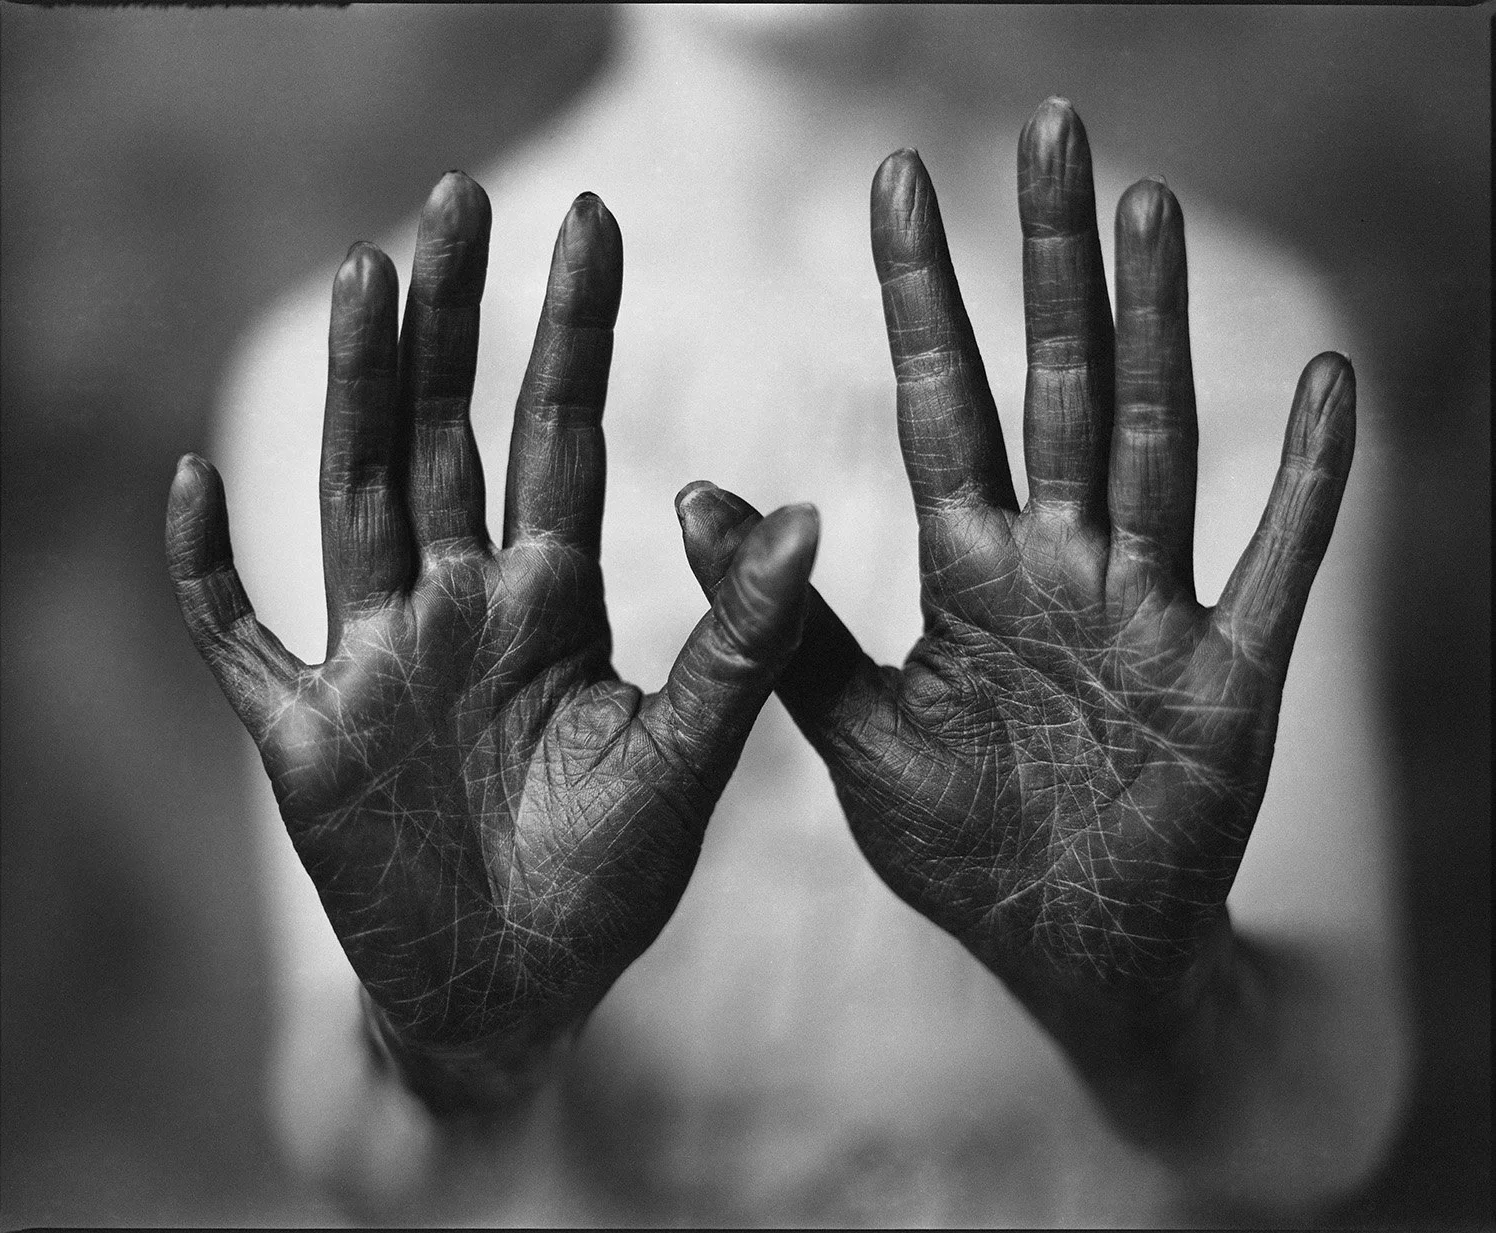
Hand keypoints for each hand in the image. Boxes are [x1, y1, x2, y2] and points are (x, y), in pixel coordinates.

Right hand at [166, 173, 818, 1118]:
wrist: (515, 994)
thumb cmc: (606, 884)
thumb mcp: (686, 759)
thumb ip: (741, 643)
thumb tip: (811, 512)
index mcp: (552, 601)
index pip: (559, 436)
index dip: (573, 332)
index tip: (593, 219)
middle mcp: (460, 606)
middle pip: (448, 434)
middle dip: (455, 319)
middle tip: (458, 197)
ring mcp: (375, 660)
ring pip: (352, 496)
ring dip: (354, 392)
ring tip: (362, 276)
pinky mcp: (302, 733)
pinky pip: (236, 634)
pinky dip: (209, 567)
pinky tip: (197, 480)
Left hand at [678, 100, 1354, 1134]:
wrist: (1062, 944)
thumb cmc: (959, 843)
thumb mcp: (853, 734)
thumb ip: (781, 618)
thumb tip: (689, 489)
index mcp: (967, 571)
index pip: (940, 402)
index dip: (922, 293)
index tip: (897, 179)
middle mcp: (1061, 563)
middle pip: (1054, 384)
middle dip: (1049, 260)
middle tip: (1052, 129)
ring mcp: (1150, 607)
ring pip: (1152, 438)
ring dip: (1154, 327)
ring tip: (1151, 207)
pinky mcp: (1230, 672)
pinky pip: (1279, 558)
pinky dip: (1307, 478)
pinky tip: (1329, 380)